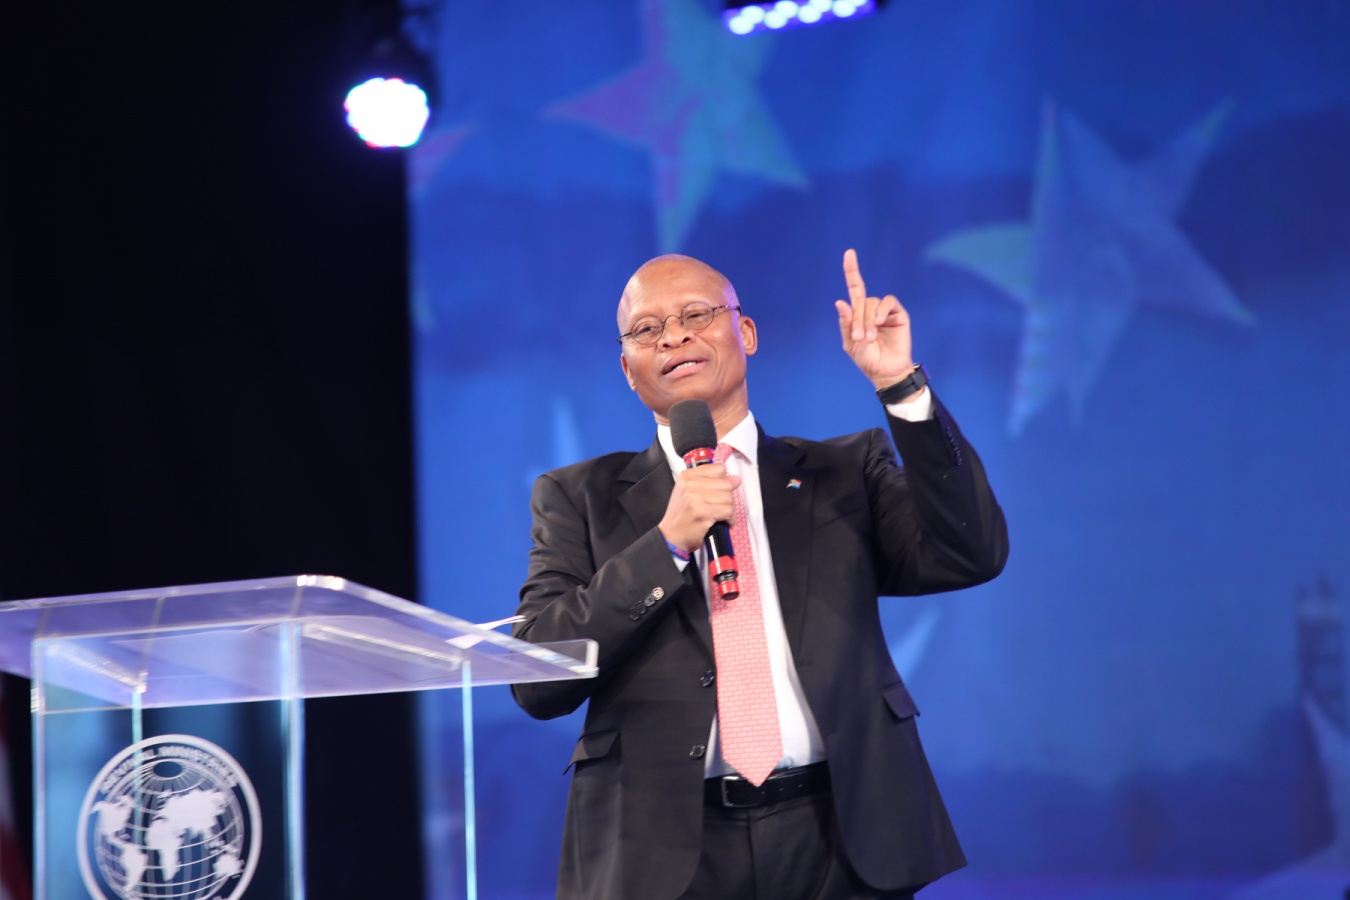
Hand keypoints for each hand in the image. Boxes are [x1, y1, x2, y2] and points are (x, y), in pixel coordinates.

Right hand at [659, 465, 739, 552]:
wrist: (671, 536)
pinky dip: (730, 518)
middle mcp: (690, 484)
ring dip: (729, 509)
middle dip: (728, 497)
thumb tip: (736, 479)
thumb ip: (712, 483)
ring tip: (721, 515)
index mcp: (687, 476)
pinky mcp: (702, 512)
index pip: (718, 469)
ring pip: (728, 498)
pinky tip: (724, 522)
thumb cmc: (682, 515)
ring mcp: (695, 498)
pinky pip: (728, 511)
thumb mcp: (690, 492)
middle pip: (726, 484)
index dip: (723, 481)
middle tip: (721, 507)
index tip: (720, 491)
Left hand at [834, 248, 915, 391]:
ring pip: (872, 303)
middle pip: (860, 300)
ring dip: (867, 320)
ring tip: (869, 338)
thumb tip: (840, 301)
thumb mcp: (850, 344)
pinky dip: (881, 310)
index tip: (849, 253)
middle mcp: (872, 309)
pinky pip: (888, 302)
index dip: (852, 270)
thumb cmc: (868, 359)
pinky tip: (879, 323)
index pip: (855, 288)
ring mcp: (885, 311)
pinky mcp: (898, 314)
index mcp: (858, 314)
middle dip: (857, 319)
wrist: (886, 372)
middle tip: (859, 338)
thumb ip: (846, 324)